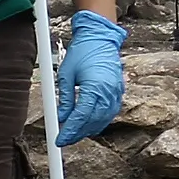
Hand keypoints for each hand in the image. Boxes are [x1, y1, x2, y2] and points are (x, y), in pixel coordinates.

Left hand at [57, 10, 127, 144]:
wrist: (100, 39)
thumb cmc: (82, 53)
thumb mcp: (66, 75)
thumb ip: (65, 98)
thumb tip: (61, 117)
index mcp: (95, 87)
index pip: (81, 116)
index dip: (70, 130)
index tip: (60, 139)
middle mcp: (108, 92)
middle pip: (93, 121)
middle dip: (78, 133)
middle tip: (64, 139)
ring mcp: (116, 92)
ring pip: (103, 119)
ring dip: (88, 129)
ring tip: (74, 134)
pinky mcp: (118, 91)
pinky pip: (110, 112)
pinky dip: (100, 121)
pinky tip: (90, 125)